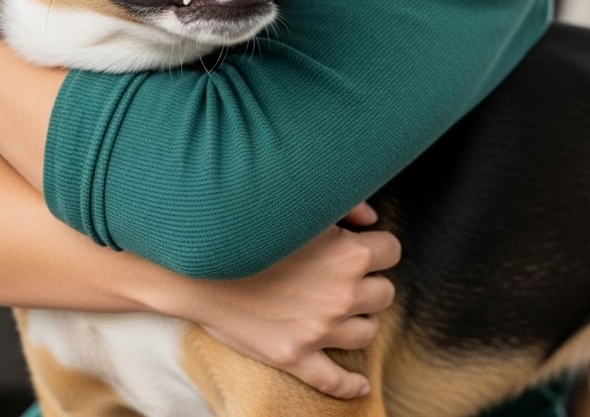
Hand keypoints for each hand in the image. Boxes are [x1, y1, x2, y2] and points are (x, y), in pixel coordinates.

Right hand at [176, 204, 400, 398]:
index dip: (376, 248)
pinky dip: (350, 384)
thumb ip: (345, 205)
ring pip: (367, 333)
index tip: (361, 248)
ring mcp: (319, 330)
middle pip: (384, 294)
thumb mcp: (302, 205)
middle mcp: (341, 295)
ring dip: (359, 321)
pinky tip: (359, 384)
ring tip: (341, 312)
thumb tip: (371, 218)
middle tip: (345, 279)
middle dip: (368, 284)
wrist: (198, 263)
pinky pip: (333, 380)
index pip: (391, 251)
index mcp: (349, 255)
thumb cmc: (250, 226)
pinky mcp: (294, 356)